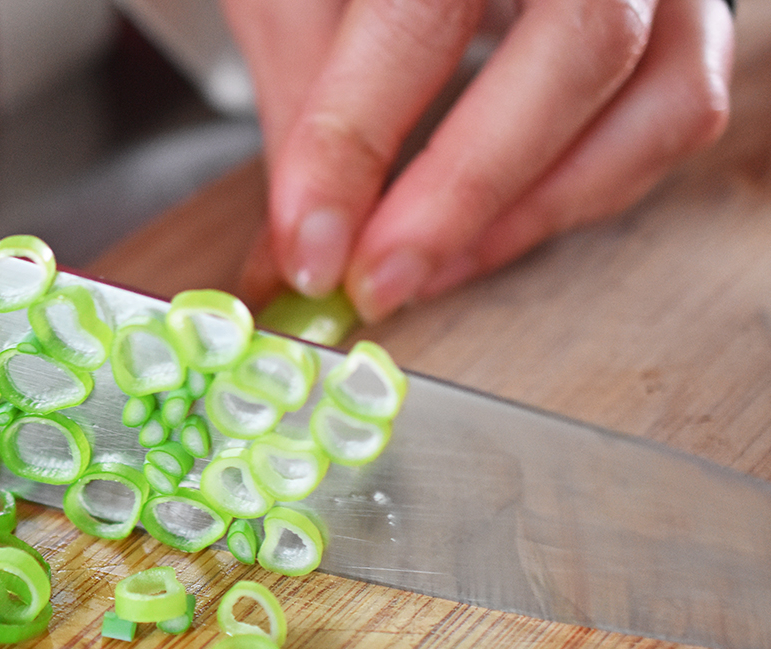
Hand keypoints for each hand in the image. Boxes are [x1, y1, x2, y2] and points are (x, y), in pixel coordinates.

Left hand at [222, 0, 734, 320]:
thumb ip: (306, 97)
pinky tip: (480, 237)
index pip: (421, 15)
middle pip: (579, 51)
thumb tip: (299, 244)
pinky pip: (671, 121)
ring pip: (656, 103)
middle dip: (465, 191)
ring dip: (529, 212)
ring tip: (421, 269)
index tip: (310, 245)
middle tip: (377, 282)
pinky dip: (573, 196)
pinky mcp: (691, 24)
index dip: (356, 138)